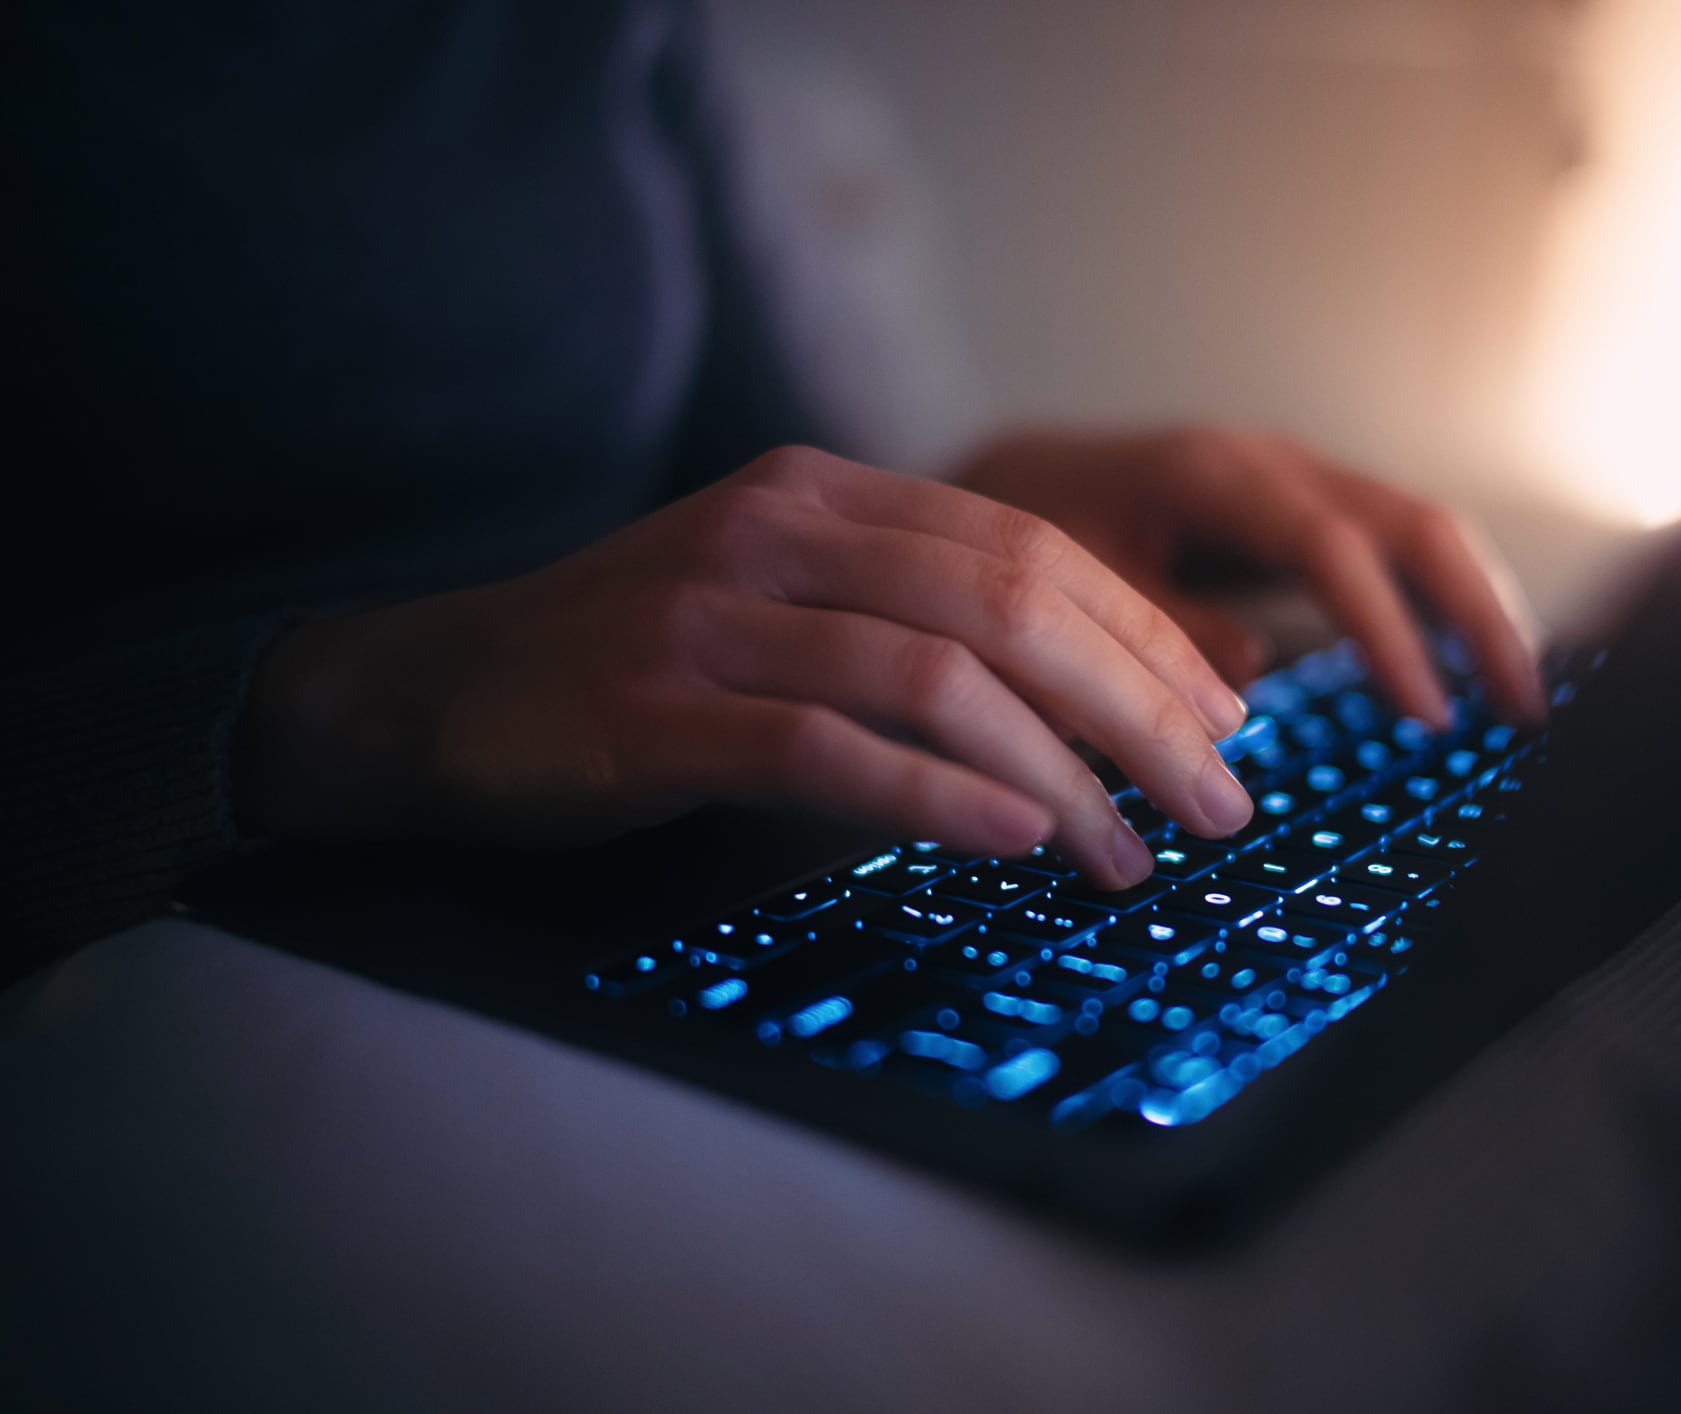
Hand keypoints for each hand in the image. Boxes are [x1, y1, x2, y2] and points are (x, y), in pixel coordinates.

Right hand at [233, 447, 1254, 886]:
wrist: (431, 693)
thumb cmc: (634, 669)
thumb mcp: (783, 611)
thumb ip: (909, 626)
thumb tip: (1084, 706)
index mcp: (825, 494)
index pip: (1031, 547)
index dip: (1145, 634)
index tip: (1227, 716)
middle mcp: (780, 530)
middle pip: (1012, 604)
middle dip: (1140, 709)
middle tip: (1222, 800)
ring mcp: (715, 613)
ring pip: (939, 678)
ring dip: (1063, 774)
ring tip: (1134, 856)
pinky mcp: (660, 707)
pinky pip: (831, 747)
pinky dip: (940, 796)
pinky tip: (1019, 839)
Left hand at [955, 428, 1546, 725]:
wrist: (1004, 473)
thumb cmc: (1024, 530)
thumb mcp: (1065, 584)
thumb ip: (1150, 626)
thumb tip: (1252, 677)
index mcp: (1212, 472)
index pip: (1330, 547)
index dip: (1385, 630)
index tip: (1426, 715)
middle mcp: (1270, 461)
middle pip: (1409, 522)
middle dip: (1477, 613)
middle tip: (1526, 710)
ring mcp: (1294, 475)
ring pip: (1417, 526)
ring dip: (1475, 606)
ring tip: (1520, 696)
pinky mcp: (1302, 505)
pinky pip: (1393, 542)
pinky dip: (1440, 598)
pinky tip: (1471, 662)